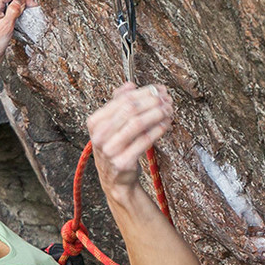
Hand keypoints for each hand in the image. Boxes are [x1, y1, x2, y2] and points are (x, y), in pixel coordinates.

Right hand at [88, 83, 172, 199]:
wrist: (115, 179)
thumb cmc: (115, 148)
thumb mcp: (111, 125)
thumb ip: (118, 103)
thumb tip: (130, 85)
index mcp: (95, 122)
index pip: (123, 99)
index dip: (144, 92)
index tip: (159, 90)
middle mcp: (99, 136)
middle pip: (131, 109)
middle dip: (152, 101)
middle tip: (167, 99)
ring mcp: (110, 150)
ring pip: (138, 123)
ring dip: (157, 114)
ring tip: (169, 109)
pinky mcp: (122, 162)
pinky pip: (144, 141)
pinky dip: (158, 130)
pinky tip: (166, 124)